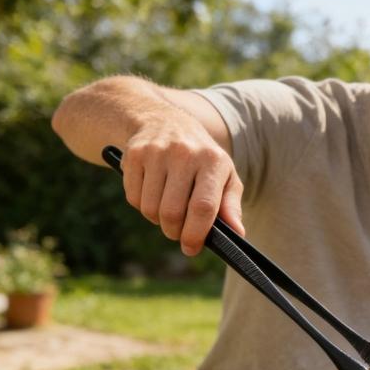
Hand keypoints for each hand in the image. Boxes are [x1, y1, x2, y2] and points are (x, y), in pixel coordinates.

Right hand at [121, 121, 243, 255]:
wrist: (164, 121)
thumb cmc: (201, 158)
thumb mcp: (224, 175)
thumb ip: (231, 205)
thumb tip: (237, 233)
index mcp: (212, 160)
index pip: (203, 207)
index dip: (195, 234)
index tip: (191, 248)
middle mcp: (184, 153)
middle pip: (172, 212)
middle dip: (174, 232)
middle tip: (178, 232)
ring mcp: (156, 151)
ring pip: (150, 208)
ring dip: (157, 220)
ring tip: (167, 209)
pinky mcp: (134, 153)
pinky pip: (133, 198)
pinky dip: (141, 205)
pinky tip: (152, 193)